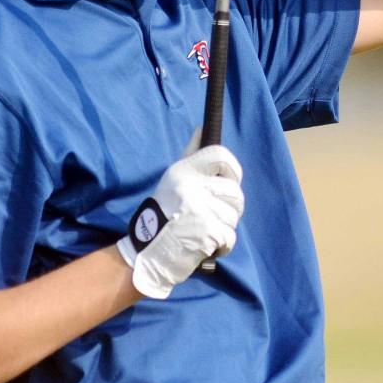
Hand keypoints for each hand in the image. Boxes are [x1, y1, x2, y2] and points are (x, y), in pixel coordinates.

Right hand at [117, 145, 244, 299]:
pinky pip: (230, 237)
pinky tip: (206, 245)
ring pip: (234, 216)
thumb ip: (190, 155)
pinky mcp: (208, 231)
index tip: (229, 182)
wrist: (147, 253)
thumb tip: (203, 128)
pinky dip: (222, 246)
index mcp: (184, 171)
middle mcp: (192, 186)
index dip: (233, 170)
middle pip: (235, 192)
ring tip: (204, 231)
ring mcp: (201, 209)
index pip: (221, 156)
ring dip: (224, 228)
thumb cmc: (162, 214)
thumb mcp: (172, 180)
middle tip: (214, 216)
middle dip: (231, 208)